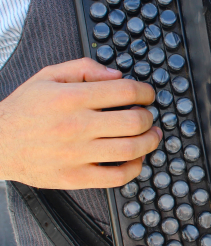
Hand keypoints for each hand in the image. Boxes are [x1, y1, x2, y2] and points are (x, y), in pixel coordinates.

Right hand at [0, 58, 161, 188]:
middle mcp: (76, 126)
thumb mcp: (48, 76)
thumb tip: (117, 74)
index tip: (148, 95)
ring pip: (130, 149)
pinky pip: (116, 177)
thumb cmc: (24, 110)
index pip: (125, 91)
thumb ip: (84, 68)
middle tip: (148, 115)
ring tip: (151, 135)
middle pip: (133, 121)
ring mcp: (76, 154)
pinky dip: (135, 168)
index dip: (145, 92)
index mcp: (71, 98)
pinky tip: (136, 159)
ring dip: (150, 141)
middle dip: (149, 117)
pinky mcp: (74, 177)